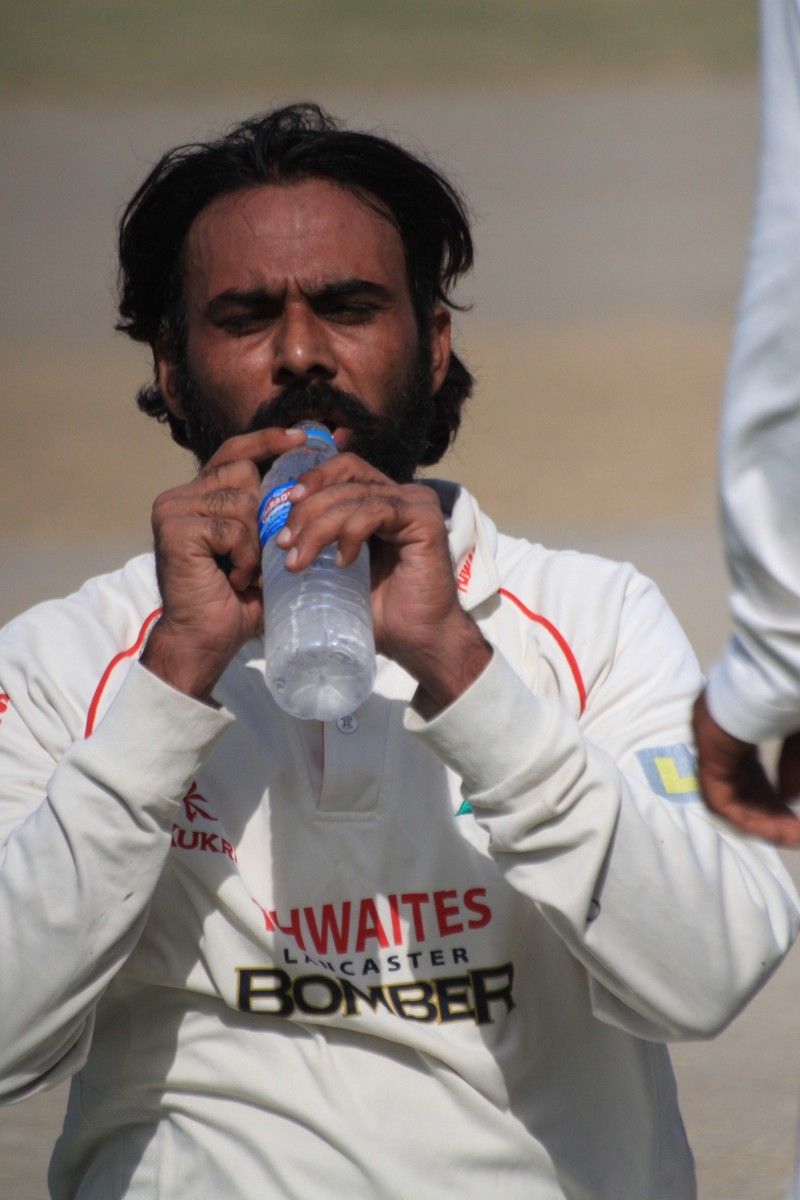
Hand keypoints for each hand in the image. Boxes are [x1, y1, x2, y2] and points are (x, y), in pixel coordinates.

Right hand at [141, 426, 305, 701]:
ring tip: (245, 573)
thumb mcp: (259, 547)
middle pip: (243, 471)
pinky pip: (233, 527)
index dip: (268, 441)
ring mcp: (173, 510)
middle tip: (262, 552)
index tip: (304, 437)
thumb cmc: (236, 601)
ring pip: (242, 501)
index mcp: (196, 496)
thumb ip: (269, 514)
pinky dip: (244, 556)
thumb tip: (311, 478)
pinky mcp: (176, 529)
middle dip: (265, 510)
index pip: (233, 452)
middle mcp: (178, 496)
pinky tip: (235, 580)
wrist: (204, 641)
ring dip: (256, 542)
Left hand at [276, 453, 491, 714]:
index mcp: (382, 500)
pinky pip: (377, 511)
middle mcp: (402, 495)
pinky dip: (351, 532)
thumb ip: (319, 546)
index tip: (283, 507)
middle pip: (344, 479)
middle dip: (306, 510)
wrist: (418, 641)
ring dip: (319, 527)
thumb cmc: (380, 611)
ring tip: (300, 561)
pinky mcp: (425, 520)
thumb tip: (272, 539)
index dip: (312, 479)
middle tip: (284, 544)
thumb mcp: (339, 571)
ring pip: (354, 497)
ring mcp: (416, 504)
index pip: (343, 469)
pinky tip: (342, 561)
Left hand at [692, 689, 799, 844]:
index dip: (773, 793)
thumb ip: (794, 764)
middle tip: (797, 832)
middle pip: (741, 787)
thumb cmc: (786, 697)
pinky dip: (752, 820)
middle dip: (772, 813)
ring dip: (765, 821)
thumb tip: (786, 795)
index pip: (747, 767)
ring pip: (733, 798)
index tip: (795, 814)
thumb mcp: (797, 735)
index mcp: (737, 726)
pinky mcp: (707, 761)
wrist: (772, 680)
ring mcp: (710, 749)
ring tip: (794, 837)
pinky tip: (780, 832)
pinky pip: (723, 802)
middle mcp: (719, 739)